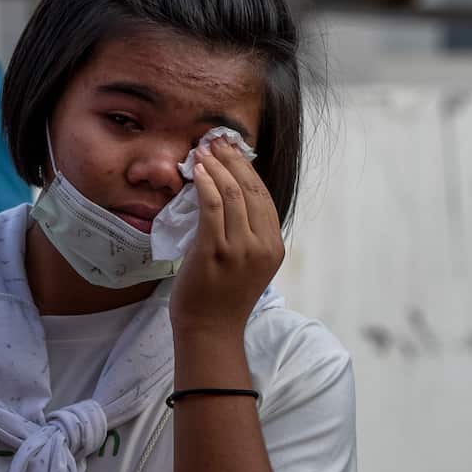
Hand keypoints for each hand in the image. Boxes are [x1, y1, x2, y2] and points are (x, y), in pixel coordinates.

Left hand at [169, 137, 284, 339]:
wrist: (209, 330)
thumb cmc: (221, 296)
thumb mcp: (245, 262)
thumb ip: (245, 233)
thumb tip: (227, 194)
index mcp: (274, 246)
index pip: (264, 195)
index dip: (246, 167)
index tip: (230, 149)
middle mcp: (262, 245)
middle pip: (251, 189)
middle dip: (232, 160)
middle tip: (214, 141)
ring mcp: (240, 249)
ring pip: (232, 194)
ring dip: (216, 167)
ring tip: (202, 151)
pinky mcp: (215, 252)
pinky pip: (212, 208)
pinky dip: (205, 185)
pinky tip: (197, 172)